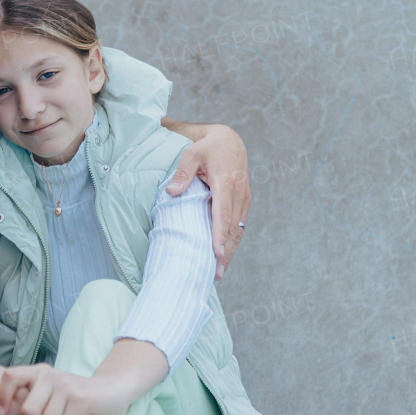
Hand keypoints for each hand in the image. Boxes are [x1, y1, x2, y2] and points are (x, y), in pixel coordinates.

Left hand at [0, 339, 168, 414]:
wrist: (113, 390)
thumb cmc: (76, 396)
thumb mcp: (51, 389)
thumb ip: (32, 396)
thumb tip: (0, 414)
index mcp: (39, 371)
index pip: (10, 377)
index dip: (2, 397)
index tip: (2, 414)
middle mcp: (50, 376)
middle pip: (28, 412)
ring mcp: (66, 387)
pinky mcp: (81, 400)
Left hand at [164, 123, 250, 278]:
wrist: (230, 141)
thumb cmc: (208, 147)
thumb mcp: (192, 153)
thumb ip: (182, 172)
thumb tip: (171, 192)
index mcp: (226, 182)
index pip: (224, 212)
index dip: (220, 233)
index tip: (217, 252)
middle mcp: (239, 193)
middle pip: (234, 227)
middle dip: (226, 251)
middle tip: (216, 273)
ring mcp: (244, 199)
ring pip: (239, 230)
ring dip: (231, 251)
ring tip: (219, 272)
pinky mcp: (244, 203)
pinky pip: (239, 225)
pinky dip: (233, 242)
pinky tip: (224, 256)